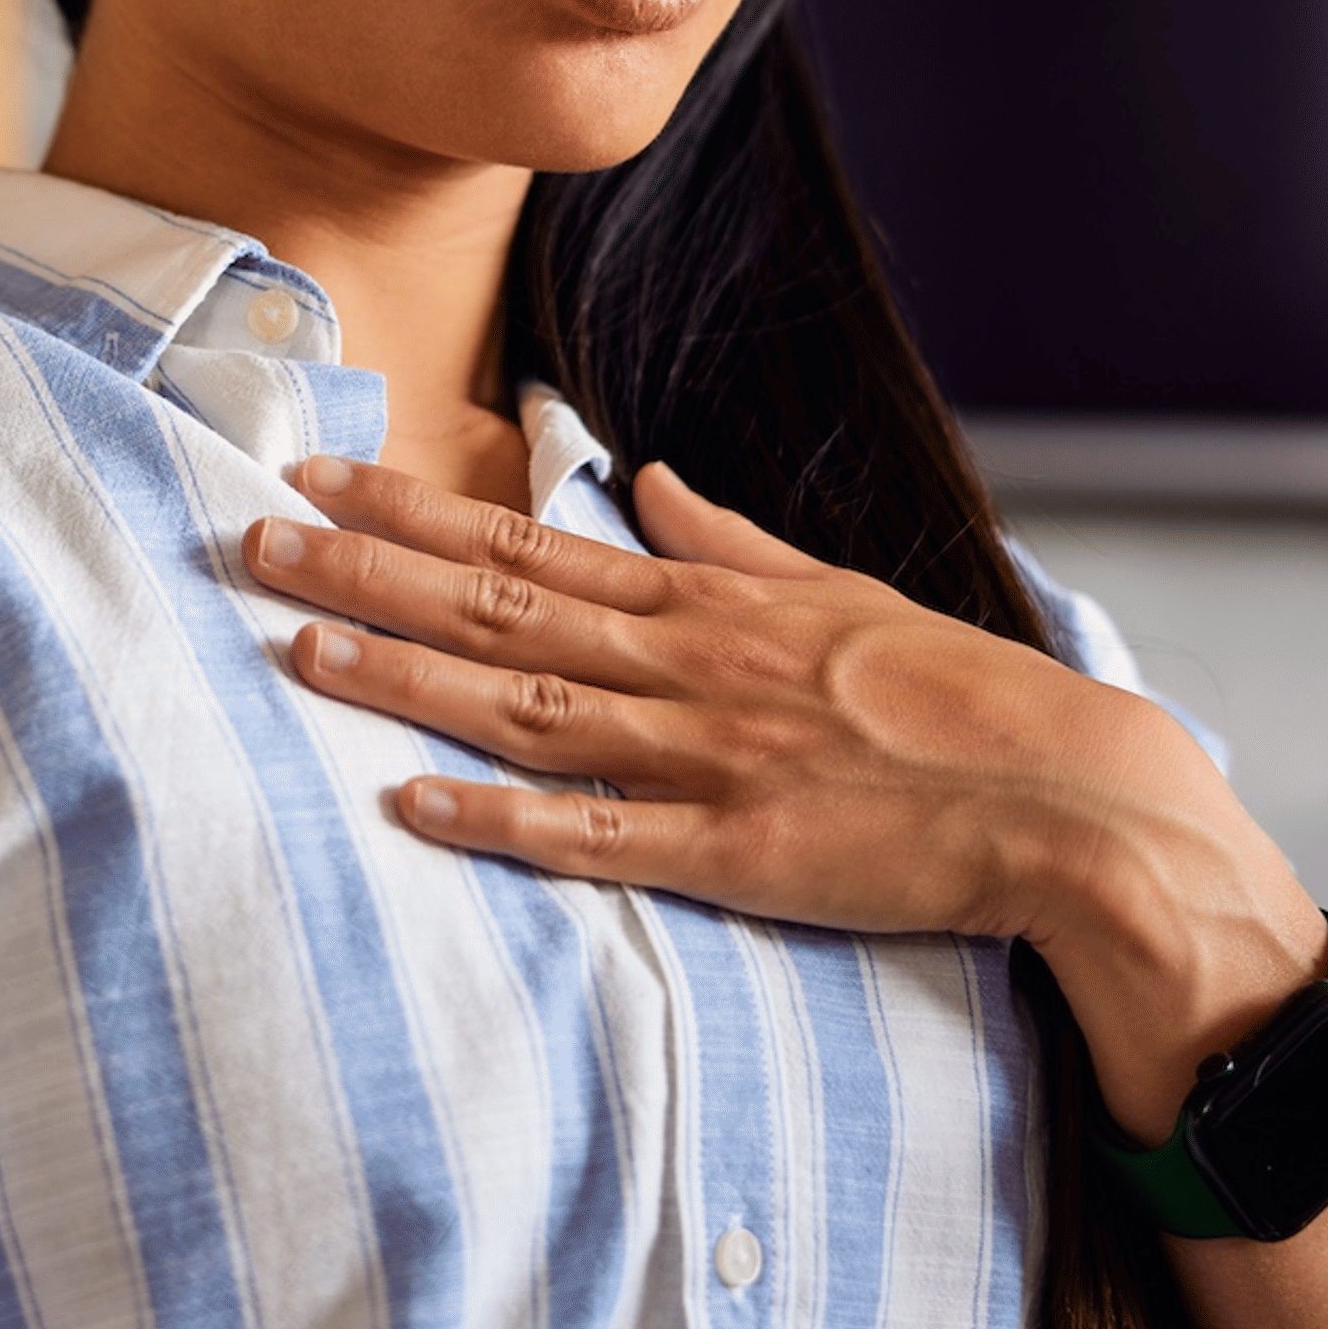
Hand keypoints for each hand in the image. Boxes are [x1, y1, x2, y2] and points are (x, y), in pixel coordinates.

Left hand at [248, 451, 1323, 1133]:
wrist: (1072, 793)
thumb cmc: (959, 694)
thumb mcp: (842, 588)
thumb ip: (735, 540)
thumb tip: (659, 484)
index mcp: (707, 600)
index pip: (527, 541)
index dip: (413, 510)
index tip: (320, 475)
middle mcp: (686, 665)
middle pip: (496, 610)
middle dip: (367, 572)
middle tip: (255, 537)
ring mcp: (703, 757)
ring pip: (521, 708)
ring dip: (402, 678)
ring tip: (294, 649)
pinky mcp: (731, 853)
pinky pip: (592, 839)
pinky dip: (499, 820)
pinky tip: (409, 804)